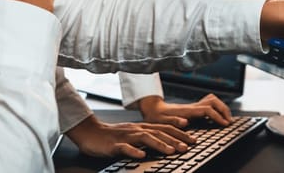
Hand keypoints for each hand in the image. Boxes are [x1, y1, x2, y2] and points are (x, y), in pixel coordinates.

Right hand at [65, 115, 195, 158]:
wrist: (90, 133)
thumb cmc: (112, 136)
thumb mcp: (134, 135)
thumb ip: (148, 137)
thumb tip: (167, 143)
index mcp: (142, 127)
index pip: (164, 128)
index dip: (180, 133)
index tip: (193, 139)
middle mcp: (136, 130)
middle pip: (159, 132)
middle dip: (175, 139)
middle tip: (188, 146)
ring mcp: (126, 137)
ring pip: (145, 138)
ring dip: (160, 144)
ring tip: (171, 151)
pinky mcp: (114, 145)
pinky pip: (125, 148)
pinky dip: (134, 151)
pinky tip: (142, 155)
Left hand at [138, 94, 232, 127]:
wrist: (152, 109)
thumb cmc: (156, 117)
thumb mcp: (161, 121)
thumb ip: (173, 121)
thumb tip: (185, 122)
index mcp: (187, 110)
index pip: (207, 109)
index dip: (218, 116)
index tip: (225, 124)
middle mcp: (193, 106)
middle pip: (214, 101)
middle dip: (224, 110)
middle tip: (229, 122)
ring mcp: (194, 106)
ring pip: (213, 100)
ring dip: (222, 108)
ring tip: (227, 119)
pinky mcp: (194, 108)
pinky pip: (210, 104)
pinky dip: (217, 109)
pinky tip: (218, 117)